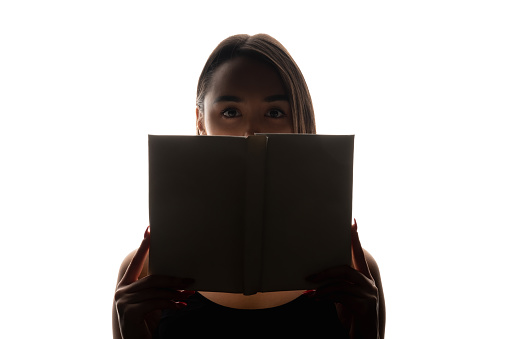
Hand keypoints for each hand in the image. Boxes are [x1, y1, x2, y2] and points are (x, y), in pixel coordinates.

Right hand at [114, 226, 194, 338]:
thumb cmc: (144, 323)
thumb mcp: (152, 302)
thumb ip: (159, 290)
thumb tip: (182, 280)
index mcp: (126, 285)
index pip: (136, 262)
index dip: (143, 246)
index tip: (149, 230)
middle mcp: (121, 291)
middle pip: (152, 278)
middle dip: (173, 279)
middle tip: (189, 280)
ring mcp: (123, 301)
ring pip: (156, 290)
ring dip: (175, 292)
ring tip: (188, 294)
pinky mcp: (129, 312)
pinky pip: (155, 302)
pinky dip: (171, 303)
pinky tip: (180, 306)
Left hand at [306, 220, 378, 337]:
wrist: (365, 337)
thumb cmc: (352, 316)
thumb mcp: (342, 297)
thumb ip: (335, 285)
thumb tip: (313, 277)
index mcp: (363, 278)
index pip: (359, 254)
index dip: (355, 239)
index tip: (352, 222)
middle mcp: (368, 283)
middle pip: (345, 269)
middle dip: (325, 272)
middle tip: (309, 276)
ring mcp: (369, 295)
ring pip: (341, 283)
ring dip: (323, 288)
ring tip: (310, 293)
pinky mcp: (365, 306)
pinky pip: (341, 296)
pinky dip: (326, 297)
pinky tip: (316, 300)